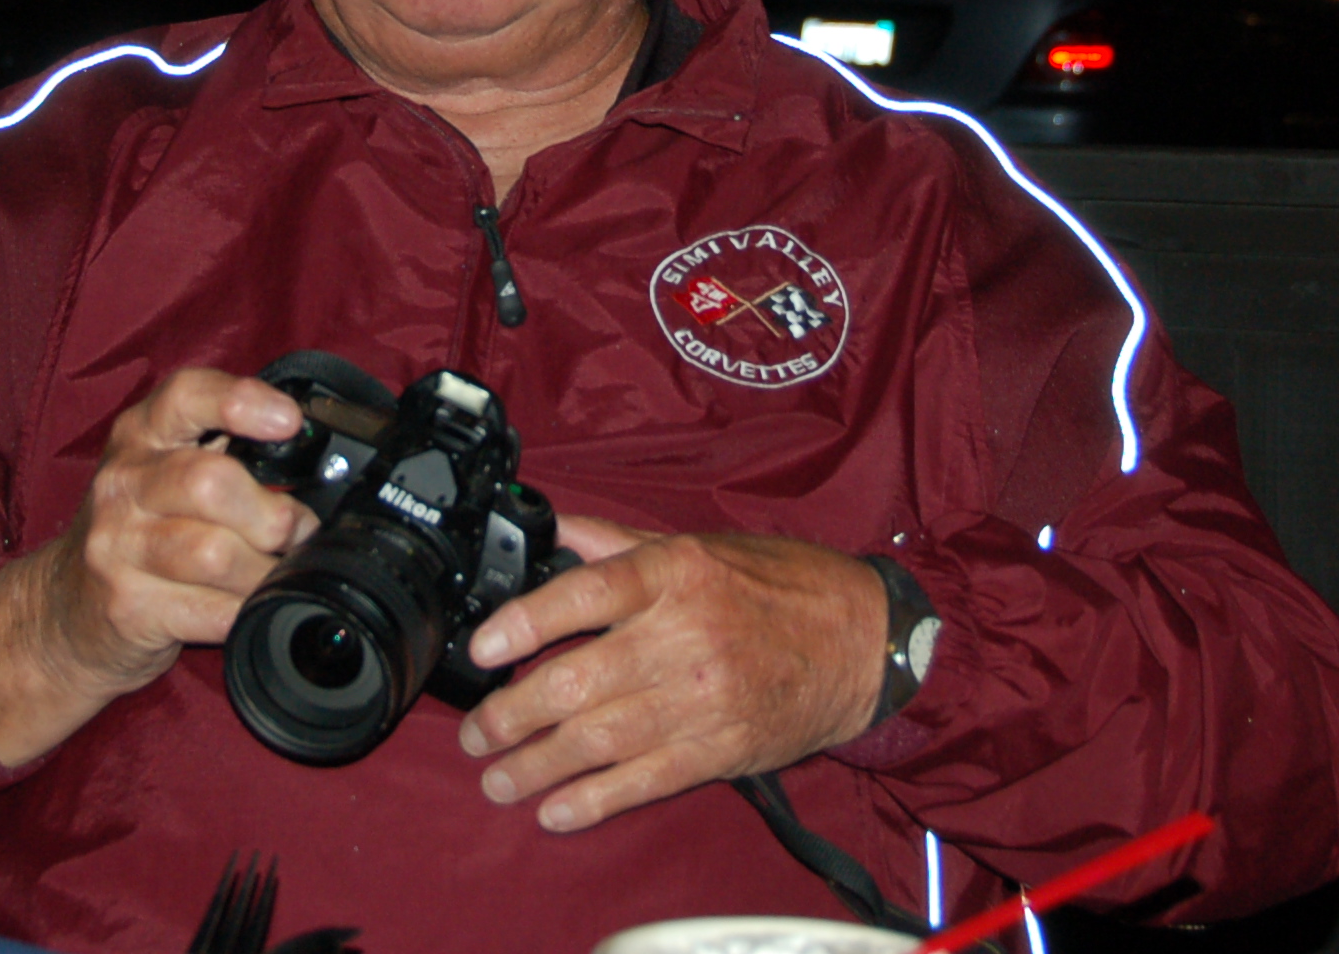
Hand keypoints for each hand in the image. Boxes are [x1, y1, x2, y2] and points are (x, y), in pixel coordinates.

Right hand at [0, 367, 317, 764]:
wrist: (63, 610)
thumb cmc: (137, 532)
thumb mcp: (164, 473)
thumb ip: (224, 452)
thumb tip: (312, 458)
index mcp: (140, 435)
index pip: (187, 396)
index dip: (243, 402)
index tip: (289, 422)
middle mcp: (122, 483)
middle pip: (211, 482)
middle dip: (272, 514)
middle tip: (293, 532)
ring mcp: (118, 547)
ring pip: (215, 553)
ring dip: (263, 570)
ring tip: (270, 573)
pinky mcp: (127, 607)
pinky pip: (212, 612)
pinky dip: (245, 611)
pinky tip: (242, 606)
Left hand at [455, 517, 890, 833]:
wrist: (860, 640)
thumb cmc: (775, 586)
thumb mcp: (694, 545)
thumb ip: (615, 541)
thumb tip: (550, 527)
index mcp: (674, 574)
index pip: (585, 594)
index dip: (524, 623)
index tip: (483, 647)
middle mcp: (685, 635)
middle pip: (579, 680)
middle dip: (514, 714)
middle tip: (478, 733)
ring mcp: (704, 698)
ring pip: (601, 739)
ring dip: (538, 766)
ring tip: (497, 778)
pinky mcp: (722, 748)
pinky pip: (646, 781)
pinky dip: (595, 801)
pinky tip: (555, 810)